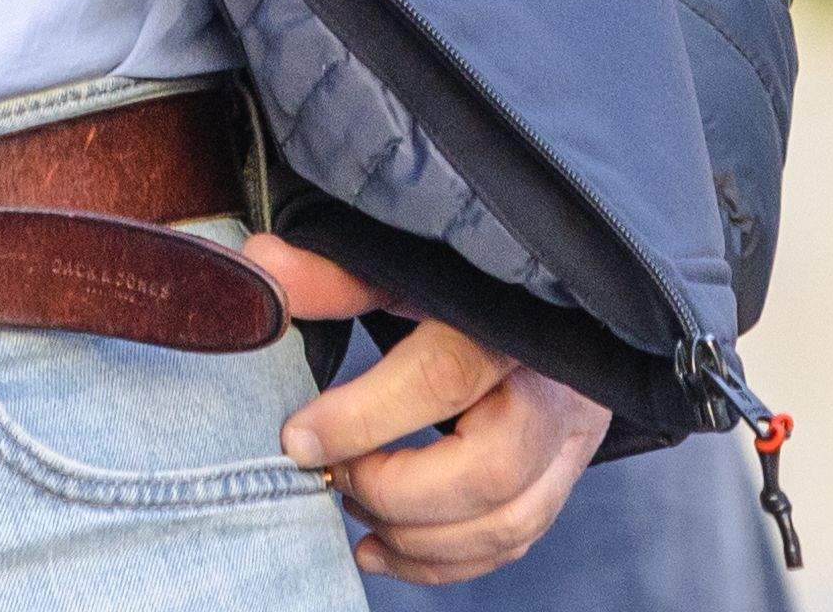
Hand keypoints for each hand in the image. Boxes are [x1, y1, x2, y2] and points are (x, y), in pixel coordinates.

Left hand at [239, 236, 610, 581]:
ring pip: (507, 522)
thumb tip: (262, 269)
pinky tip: (382, 548)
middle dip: (397, 491)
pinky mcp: (564, 478)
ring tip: (355, 509)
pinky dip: (442, 563)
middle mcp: (555, 385)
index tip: (299, 438)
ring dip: (416, 539)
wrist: (542, 297)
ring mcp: (570, 439)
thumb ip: (338, 277)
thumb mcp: (405, 268)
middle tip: (336, 477)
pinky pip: (512, 543)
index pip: (443, 377)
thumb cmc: (466, 281)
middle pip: (490, 470)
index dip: (363, 418)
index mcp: (512, 319)